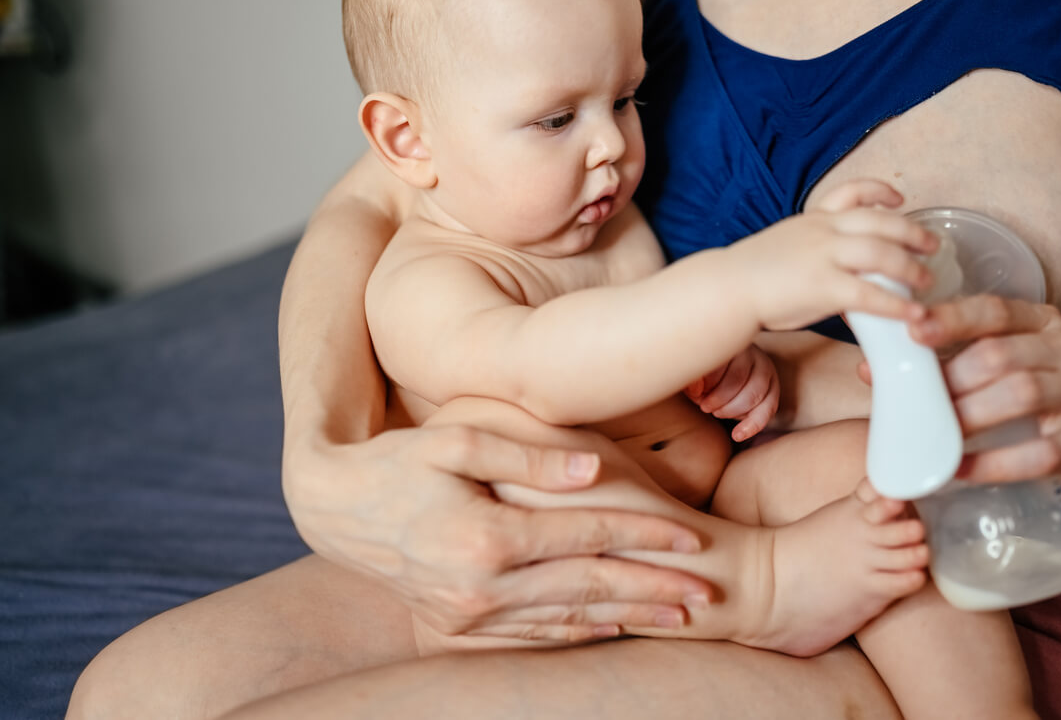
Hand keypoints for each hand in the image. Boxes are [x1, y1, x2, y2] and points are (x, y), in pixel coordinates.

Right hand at [283, 423, 713, 648]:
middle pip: (590, 588)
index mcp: (487, 536)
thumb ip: (529, 455)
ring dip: (626, 619)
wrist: (334, 510)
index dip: (646, 534)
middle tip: (708, 592)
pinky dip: (576, 633)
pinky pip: (530, 637)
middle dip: (654, 589)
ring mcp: (467, 614)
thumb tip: (595, 470)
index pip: (588, 535)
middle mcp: (481, 586)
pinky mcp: (455, 627)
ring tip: (677, 616)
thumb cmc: (398, 462)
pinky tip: (611, 628)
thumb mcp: (456, 442)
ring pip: (567, 620)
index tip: (694, 536)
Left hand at [684, 345, 779, 440]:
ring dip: (732, 410)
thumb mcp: (694, 372)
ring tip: (716, 413)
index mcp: (730, 344)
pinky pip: (768, 409)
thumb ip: (691, 378)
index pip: (721, 361)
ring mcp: (766, 370)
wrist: (724, 371)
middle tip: (704, 407)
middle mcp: (752, 354)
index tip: (694, 395)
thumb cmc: (705, 372)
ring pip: (754, 394)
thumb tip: (694, 390)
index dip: (707, 382)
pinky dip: (752, 425)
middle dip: (719, 398)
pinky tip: (738, 435)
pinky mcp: (773, 388)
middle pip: (738, 378)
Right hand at [725, 179, 935, 331]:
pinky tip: (912, 314)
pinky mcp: (824, 287)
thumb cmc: (751, 274)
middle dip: (913, 232)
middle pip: (881, 222)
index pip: (853, 192)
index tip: (899, 199)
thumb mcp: (784, 243)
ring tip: (926, 280)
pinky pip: (871, 294)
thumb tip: (834, 262)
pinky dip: (898, 306)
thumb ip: (812, 246)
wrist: (727, 288)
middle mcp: (823, 231)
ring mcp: (825, 257)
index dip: (881, 192)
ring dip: (911, 268)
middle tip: (932, 246)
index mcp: (814, 219)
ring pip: (883, 254)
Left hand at [901, 295, 1060, 504]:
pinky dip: (994, 462)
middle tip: (916, 403)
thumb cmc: (1034, 402)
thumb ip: (942, 366)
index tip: (912, 330)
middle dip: (951, 379)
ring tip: (936, 435)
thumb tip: (871, 370)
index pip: (994, 310)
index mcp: (1042, 322)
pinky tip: (961, 469)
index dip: (951, 319)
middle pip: (1001, 354)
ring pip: (1022, 393)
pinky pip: (1041, 452)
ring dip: (969, 415)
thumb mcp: (997, 371)